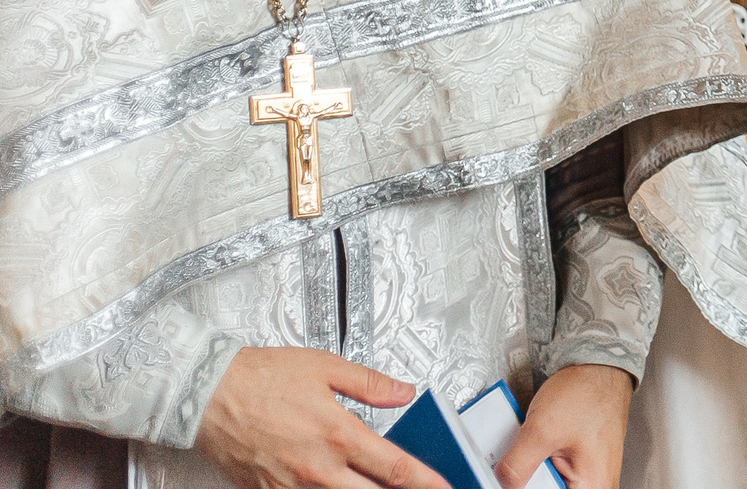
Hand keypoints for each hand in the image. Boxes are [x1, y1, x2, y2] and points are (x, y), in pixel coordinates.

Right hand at [196, 347, 445, 488]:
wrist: (205, 394)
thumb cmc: (260, 377)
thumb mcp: (327, 367)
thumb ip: (371, 384)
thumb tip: (404, 392)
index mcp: (339, 435)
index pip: (395, 468)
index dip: (425, 482)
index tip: (443, 487)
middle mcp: (318, 468)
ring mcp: (291, 486)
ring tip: (373, 485)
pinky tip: (333, 486)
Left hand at [496, 364, 633, 488]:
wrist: (600, 366)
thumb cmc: (586, 392)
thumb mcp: (541, 430)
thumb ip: (516, 466)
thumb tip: (501, 485)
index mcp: (591, 486)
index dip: (523, 487)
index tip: (507, 478)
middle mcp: (596, 485)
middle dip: (528, 478)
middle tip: (519, 459)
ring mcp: (590, 474)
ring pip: (550, 483)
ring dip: (533, 470)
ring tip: (532, 447)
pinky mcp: (583, 463)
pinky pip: (556, 473)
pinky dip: (540, 461)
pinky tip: (538, 446)